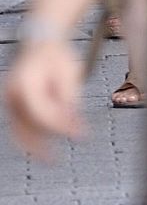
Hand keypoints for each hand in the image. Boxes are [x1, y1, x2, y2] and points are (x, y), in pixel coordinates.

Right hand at [5, 40, 83, 159]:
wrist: (42, 43)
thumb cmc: (58, 56)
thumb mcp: (71, 74)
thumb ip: (69, 100)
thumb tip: (73, 125)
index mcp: (26, 82)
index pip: (41, 112)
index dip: (60, 126)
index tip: (78, 135)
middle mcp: (12, 93)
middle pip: (22, 127)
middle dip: (38, 147)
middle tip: (54, 161)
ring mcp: (9, 100)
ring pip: (18, 130)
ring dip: (35, 144)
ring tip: (50, 157)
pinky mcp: (12, 105)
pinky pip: (19, 126)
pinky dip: (33, 135)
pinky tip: (47, 143)